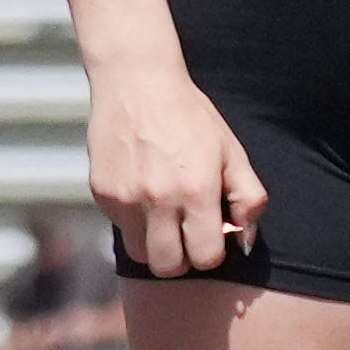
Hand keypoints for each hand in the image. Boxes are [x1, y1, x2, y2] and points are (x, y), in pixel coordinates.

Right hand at [86, 62, 266, 280]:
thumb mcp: (230, 150)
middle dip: (182, 258)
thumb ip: (247, 197)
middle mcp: (158, 199)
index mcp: (197, 190)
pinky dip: (133, 220)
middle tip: (186, 234)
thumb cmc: (190, 116)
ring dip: (154, 244)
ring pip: (140, 254)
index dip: (211, 251)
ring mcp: (125, 198)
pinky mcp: (101, 193)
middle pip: (169, 268)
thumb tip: (244, 240)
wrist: (136, 81)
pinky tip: (141, 190)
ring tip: (163, 215)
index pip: (205, 258)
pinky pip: (120, 228)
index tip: (209, 233)